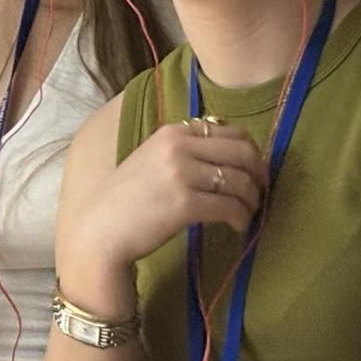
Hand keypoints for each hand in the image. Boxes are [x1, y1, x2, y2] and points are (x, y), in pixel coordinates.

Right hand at [70, 116, 267, 280]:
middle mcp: (178, 146)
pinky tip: (237, 226)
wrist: (100, 229)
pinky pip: (230, 207)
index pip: (231, 132)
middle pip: (243, 152)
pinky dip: (241, 218)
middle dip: (259, 174)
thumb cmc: (127, 199)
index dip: (251, 153)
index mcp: (173, 132)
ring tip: (246, 214)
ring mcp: (181, 174)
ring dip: (252, 200)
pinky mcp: (184, 203)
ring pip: (240, 181)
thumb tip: (232, 156)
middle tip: (260, 193)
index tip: (253, 172)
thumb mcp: (152, 159)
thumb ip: (185, 151)